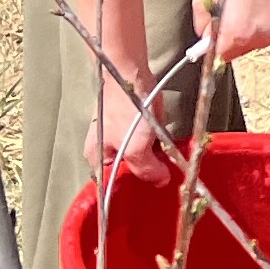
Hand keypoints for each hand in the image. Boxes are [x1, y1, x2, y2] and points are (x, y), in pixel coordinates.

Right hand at [86, 59, 171, 181]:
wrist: (130, 74)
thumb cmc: (124, 111)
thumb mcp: (134, 148)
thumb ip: (147, 169)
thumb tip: (161, 181)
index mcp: (97, 159)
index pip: (114, 186)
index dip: (133, 190)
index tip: (152, 194)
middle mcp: (108, 151)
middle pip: (131, 172)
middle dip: (148, 174)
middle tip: (166, 178)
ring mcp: (123, 138)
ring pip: (144, 158)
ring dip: (157, 160)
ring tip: (171, 165)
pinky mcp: (137, 127)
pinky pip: (151, 143)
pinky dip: (160, 145)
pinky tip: (170, 148)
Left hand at [194, 0, 269, 65]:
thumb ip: (202, 24)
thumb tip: (206, 38)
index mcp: (235, 36)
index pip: (223, 56)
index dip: (219, 44)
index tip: (218, 34)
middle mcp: (259, 38)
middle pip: (243, 49)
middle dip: (237, 35)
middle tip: (235, 12)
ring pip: (262, 38)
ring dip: (256, 27)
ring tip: (252, 3)